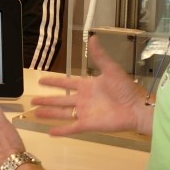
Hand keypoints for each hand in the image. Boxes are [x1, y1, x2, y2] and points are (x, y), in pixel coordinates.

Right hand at [31, 36, 152, 135]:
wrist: (136, 107)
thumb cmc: (126, 88)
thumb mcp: (111, 69)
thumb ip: (99, 56)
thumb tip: (93, 37)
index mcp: (87, 86)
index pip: (66, 82)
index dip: (54, 81)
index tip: (41, 80)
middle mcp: (82, 99)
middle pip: (60, 99)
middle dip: (46, 99)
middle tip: (33, 100)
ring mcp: (84, 112)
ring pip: (61, 113)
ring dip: (48, 113)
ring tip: (35, 113)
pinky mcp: (87, 124)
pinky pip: (71, 128)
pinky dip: (60, 130)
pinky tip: (49, 132)